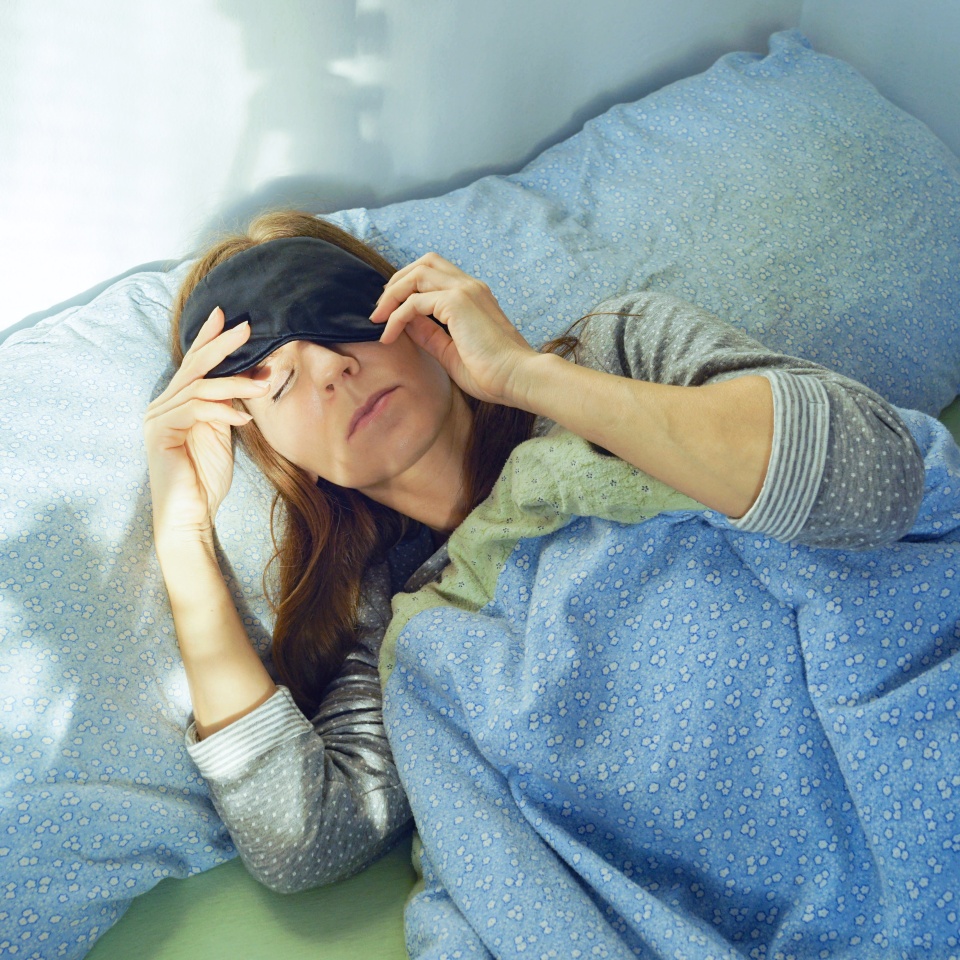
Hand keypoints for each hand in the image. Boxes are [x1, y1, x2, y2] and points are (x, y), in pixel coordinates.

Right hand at [143, 308, 270, 548]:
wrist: (189, 514)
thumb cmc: (206, 477)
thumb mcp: (225, 432)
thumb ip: (230, 404)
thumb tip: (256, 375)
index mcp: (177, 401)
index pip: (194, 362)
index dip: (208, 337)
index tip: (225, 315)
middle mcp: (162, 404)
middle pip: (194, 365)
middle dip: (221, 344)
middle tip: (245, 327)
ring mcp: (158, 416)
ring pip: (200, 386)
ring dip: (236, 384)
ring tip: (265, 386)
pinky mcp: (160, 431)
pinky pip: (196, 409)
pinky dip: (223, 411)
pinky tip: (244, 420)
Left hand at [369, 253, 539, 407]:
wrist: (519, 378)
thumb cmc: (493, 373)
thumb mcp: (451, 352)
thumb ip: (430, 334)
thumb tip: (405, 323)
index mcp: (474, 296)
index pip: (435, 274)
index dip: (408, 288)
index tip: (390, 313)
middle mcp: (470, 286)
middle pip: (424, 263)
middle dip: (396, 282)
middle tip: (380, 311)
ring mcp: (464, 290)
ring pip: (416, 274)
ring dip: (392, 294)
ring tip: (379, 319)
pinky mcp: (457, 302)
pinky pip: (414, 302)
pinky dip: (396, 317)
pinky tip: (389, 336)